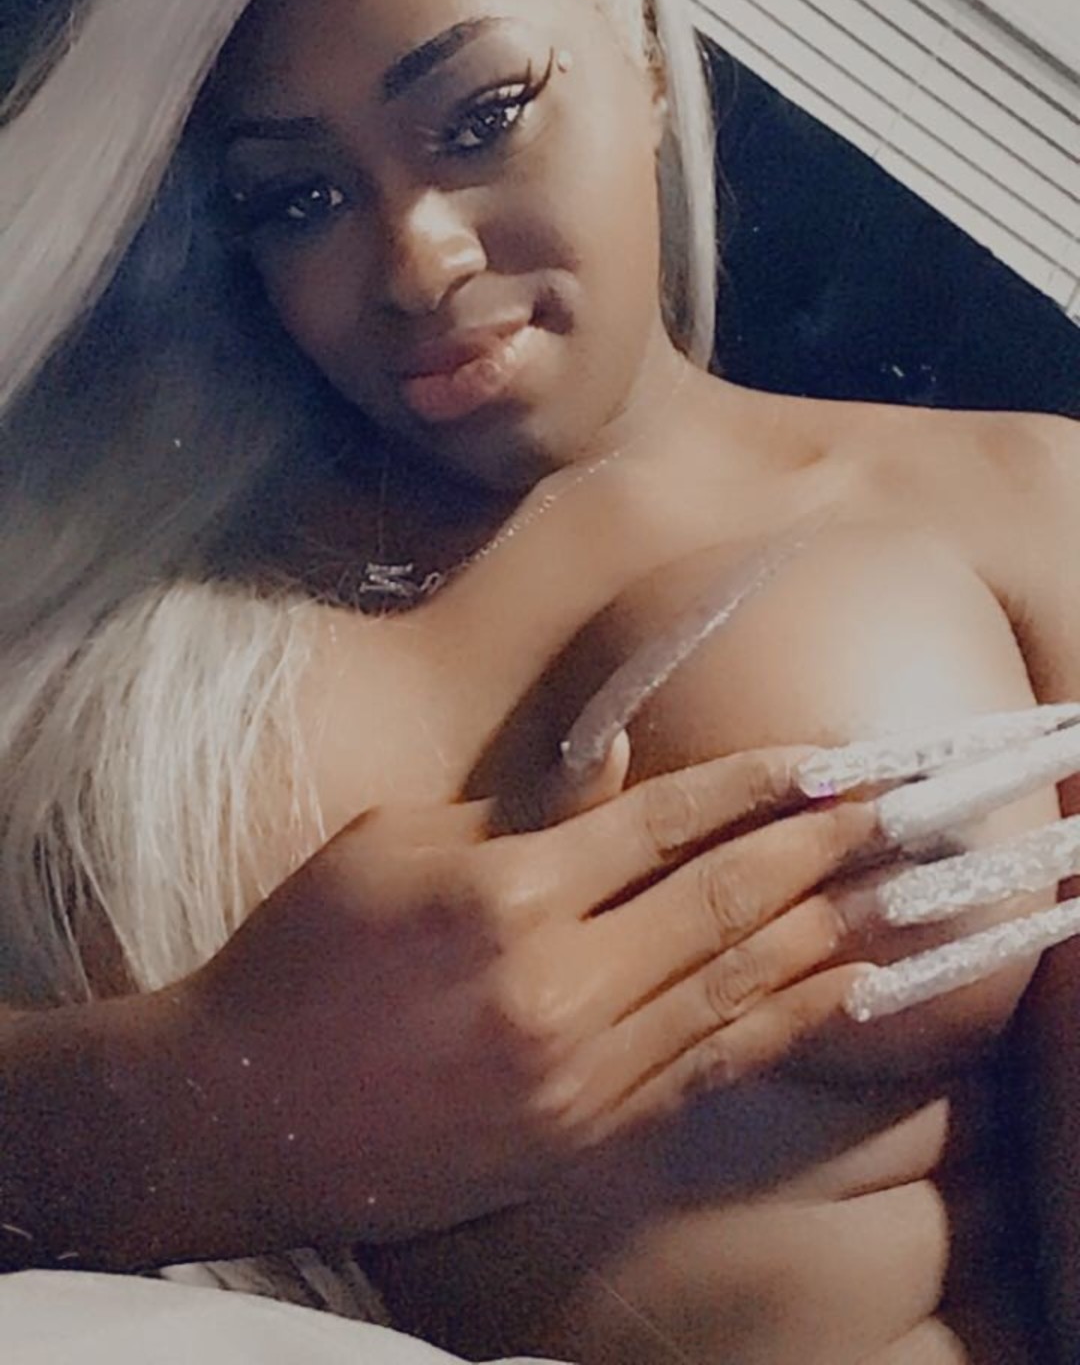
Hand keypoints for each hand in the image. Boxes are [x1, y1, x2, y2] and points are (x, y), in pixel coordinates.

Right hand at [176, 740, 877, 1247]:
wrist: (242, 1109)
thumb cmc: (305, 953)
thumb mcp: (396, 845)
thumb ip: (521, 808)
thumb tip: (617, 760)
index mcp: (506, 892)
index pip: (663, 822)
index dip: (755, 784)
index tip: (827, 758)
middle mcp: (556, 983)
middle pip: (722, 901)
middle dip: (819, 847)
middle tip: (892, 810)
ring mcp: (575, 1069)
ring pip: (732, 989)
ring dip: (825, 934)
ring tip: (892, 891)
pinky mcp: (579, 1130)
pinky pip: (704, 1068)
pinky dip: (779, 1026)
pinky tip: (834, 993)